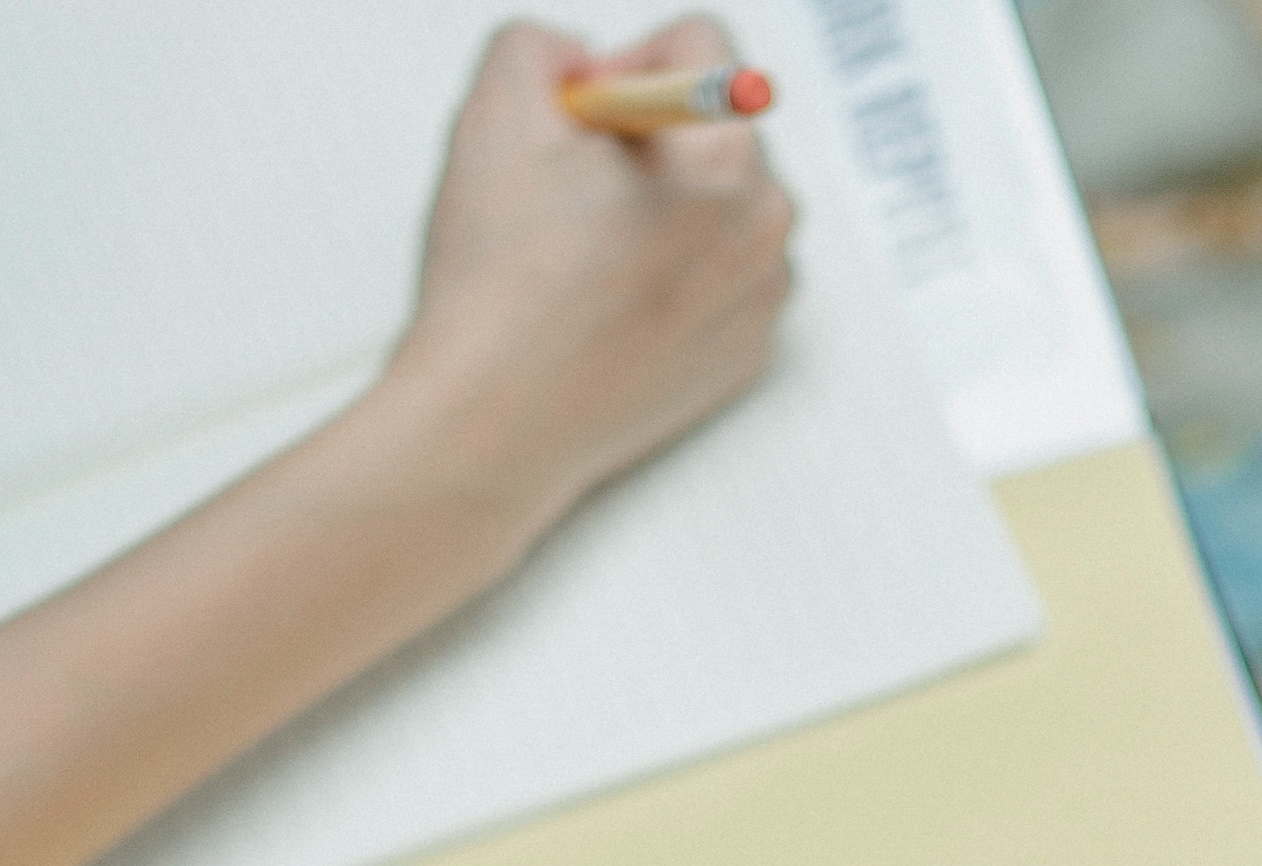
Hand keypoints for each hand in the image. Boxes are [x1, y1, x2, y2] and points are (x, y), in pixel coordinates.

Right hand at [380, 19, 795, 529]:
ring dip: (662, 211)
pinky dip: (672, 280)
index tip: (579, 118)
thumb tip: (580, 64)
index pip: (702, 46)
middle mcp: (766, 227)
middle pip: (714, 130)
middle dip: (647, 143)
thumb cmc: (499, 285)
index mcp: (726, 157)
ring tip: (584, 259)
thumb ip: (542, 47)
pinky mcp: (746, 356)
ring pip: (718, 208)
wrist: (495, 422)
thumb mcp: (496, 108)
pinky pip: (718, 282)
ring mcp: (763, 299)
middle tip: (570, 197)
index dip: (620, 65)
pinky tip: (607, 307)